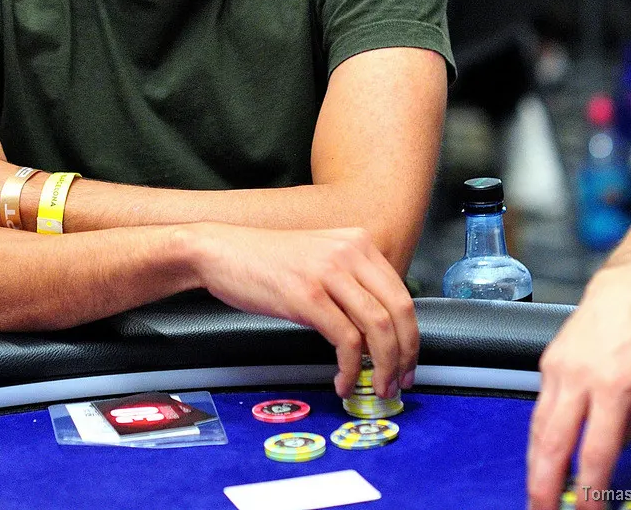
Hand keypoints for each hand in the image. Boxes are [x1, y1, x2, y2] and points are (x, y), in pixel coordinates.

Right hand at [187, 223, 417, 400]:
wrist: (219, 251)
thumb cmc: (264, 261)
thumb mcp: (318, 258)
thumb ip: (349, 281)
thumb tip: (376, 328)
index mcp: (357, 242)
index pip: (402, 294)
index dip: (411, 335)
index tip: (407, 361)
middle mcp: (349, 253)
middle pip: (399, 312)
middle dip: (406, 355)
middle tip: (400, 381)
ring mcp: (329, 273)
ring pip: (378, 328)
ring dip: (383, 367)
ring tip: (376, 387)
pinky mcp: (307, 297)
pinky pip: (346, 341)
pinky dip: (350, 369)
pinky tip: (342, 381)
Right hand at [526, 260, 630, 509]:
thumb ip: (630, 427)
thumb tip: (604, 457)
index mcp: (616, 387)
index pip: (596, 452)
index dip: (591, 489)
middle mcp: (580, 377)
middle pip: (553, 443)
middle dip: (544, 484)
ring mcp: (558, 366)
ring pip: (538, 426)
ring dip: (534, 464)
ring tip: (535, 493)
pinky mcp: (547, 360)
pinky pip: (540, 406)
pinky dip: (540, 434)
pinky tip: (541, 454)